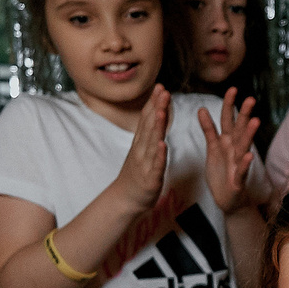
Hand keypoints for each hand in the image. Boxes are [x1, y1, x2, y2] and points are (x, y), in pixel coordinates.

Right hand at [107, 86, 171, 209]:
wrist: (124, 200)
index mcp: (140, 144)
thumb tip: (155, 115)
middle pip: (149, 126)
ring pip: (152, 142)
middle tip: (163, 91)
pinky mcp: (150, 179)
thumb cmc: (136, 176)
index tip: (160, 87)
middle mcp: (141, 151)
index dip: (153, 103)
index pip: (147, 119)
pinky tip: (163, 144)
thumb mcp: (141, 151)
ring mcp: (145, 164)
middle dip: (157, 108)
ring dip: (157, 126)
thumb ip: (148, 134)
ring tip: (162, 111)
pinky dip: (159, 155)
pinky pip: (156, 166)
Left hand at [198, 88, 260, 213]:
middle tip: (250, 99)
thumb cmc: (221, 172)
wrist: (227, 200)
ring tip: (255, 121)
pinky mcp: (239, 180)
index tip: (232, 88)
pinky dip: (245, 164)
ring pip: (244, 147)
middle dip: (244, 115)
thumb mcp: (212, 148)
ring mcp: (238, 164)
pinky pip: (242, 171)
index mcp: (227, 141)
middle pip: (240, 129)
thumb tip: (201, 108)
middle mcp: (235, 150)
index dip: (229, 105)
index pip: (228, 119)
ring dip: (249, 135)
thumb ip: (209, 129)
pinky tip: (249, 156)